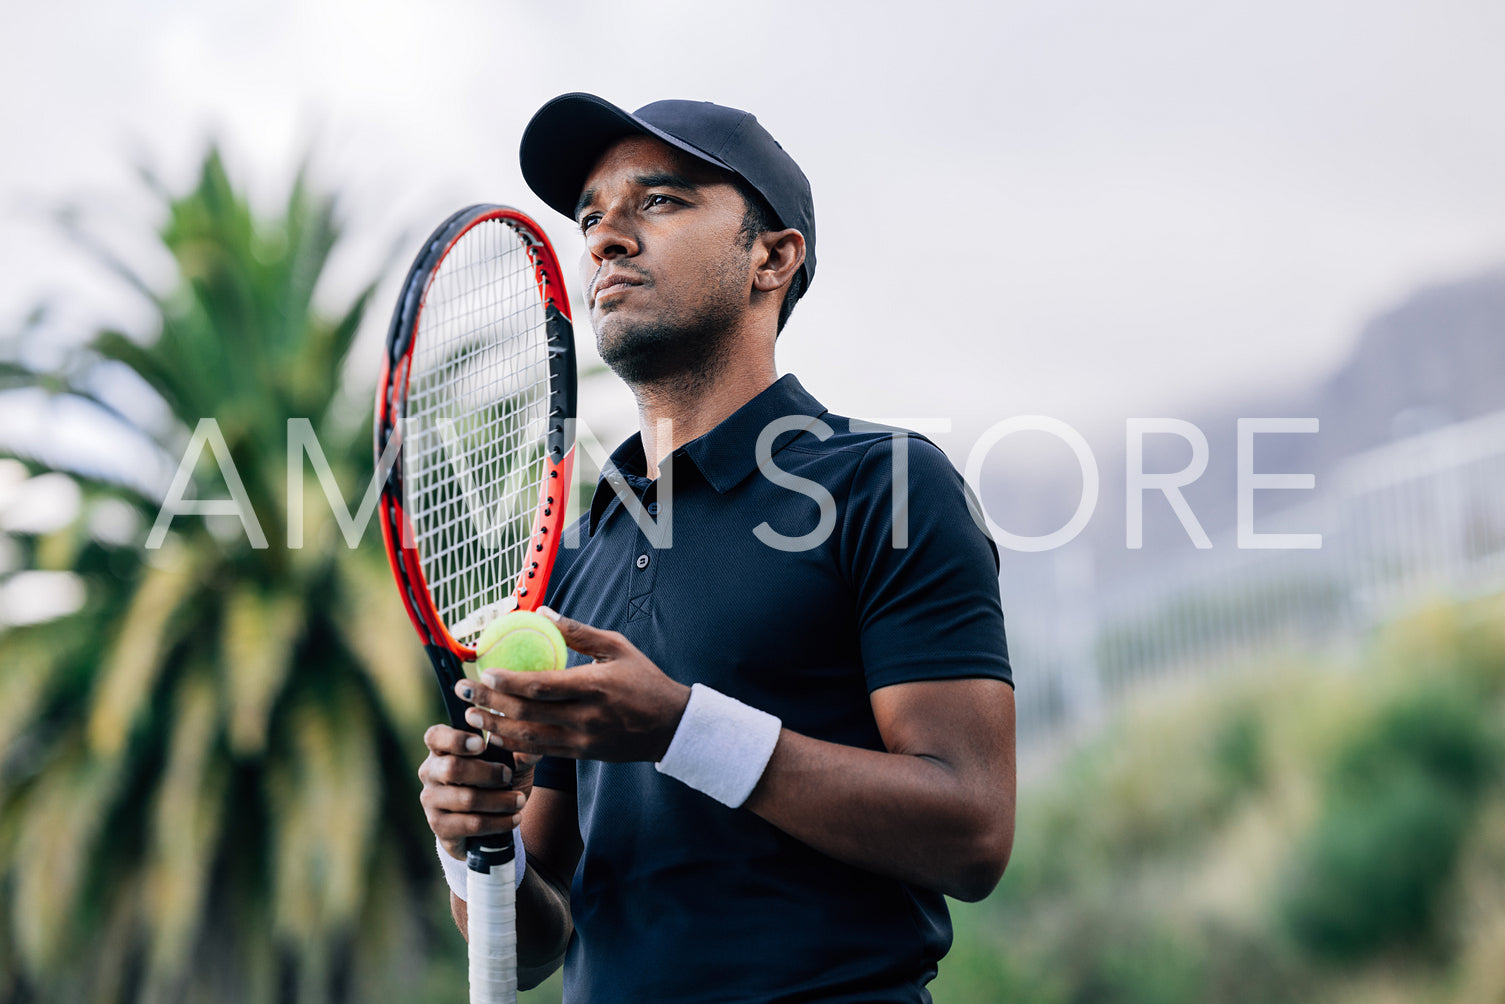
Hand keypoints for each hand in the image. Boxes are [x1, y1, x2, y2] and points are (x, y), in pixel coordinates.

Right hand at [418, 724, 537, 861]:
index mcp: (441, 748)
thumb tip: (532, 749)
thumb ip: (518, 752)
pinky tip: (515, 818)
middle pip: (452, 769)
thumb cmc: (495, 780)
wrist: (488, 821)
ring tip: (520, 801)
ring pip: (466, 799)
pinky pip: (471, 824)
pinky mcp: (439, 826)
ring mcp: (431, 800)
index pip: (435, 736)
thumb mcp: (508, 761)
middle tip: (509, 776)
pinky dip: (498, 822)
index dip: (456, 739)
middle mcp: (430, 772)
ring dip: (499, 800)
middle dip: (487, 772)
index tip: (482, 744)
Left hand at [456, 608, 691, 762]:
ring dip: (495, 726)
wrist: (670, 726)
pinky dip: (514, 745)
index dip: (509, 681)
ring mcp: (582, 740)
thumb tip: (544, 613)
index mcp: (593, 687)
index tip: (485, 671)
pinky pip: (541, 752)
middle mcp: (585, 717)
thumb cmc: (644, 680)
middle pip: (526, 713)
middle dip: (489, 702)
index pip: (541, 686)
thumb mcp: (617, 647)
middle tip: (465, 690)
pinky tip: (496, 735)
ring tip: (471, 714)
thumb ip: (579, 632)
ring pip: (528, 737)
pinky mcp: (581, 754)